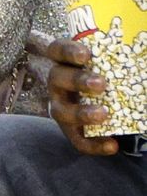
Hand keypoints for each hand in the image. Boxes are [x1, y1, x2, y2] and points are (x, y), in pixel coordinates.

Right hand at [46, 37, 117, 155]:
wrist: (100, 101)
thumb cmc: (105, 74)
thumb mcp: (108, 64)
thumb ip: (121, 60)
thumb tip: (143, 52)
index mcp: (65, 62)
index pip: (58, 50)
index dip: (68, 51)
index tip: (86, 54)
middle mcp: (57, 82)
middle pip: (57, 78)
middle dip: (77, 81)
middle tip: (100, 84)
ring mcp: (60, 106)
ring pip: (61, 111)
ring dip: (81, 113)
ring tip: (103, 114)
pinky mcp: (70, 130)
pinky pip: (77, 140)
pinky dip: (93, 144)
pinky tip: (113, 145)